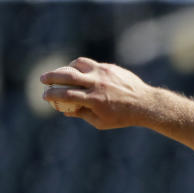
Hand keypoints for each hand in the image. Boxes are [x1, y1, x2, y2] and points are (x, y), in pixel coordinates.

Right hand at [40, 57, 154, 129]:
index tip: (45, 96)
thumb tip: (65, 110)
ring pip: (77, 64)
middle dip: (51, 76)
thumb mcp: (101, 122)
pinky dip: (80, 67)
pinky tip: (79, 72)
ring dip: (66, 68)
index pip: (66, 95)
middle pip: (67, 75)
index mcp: (94, 100)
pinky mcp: (109, 67)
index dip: (52, 95)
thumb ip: (82, 114)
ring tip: (62, 75)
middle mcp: (97, 84)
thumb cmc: (123, 116)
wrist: (146, 104)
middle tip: (43, 79)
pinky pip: (90, 64)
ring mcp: (103, 73)